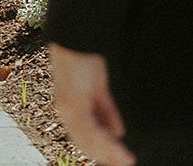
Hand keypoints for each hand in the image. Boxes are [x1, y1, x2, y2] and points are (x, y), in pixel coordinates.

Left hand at [50, 44, 132, 165]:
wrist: (75, 40)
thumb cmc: (84, 62)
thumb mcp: (98, 89)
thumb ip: (105, 110)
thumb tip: (117, 133)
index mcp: (70, 110)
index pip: (85, 139)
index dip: (102, 152)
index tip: (117, 161)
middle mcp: (66, 112)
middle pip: (86, 143)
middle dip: (106, 156)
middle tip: (125, 165)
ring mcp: (68, 107)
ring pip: (89, 139)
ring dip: (109, 152)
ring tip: (127, 161)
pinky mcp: (73, 101)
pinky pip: (90, 127)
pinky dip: (106, 139)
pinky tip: (119, 145)